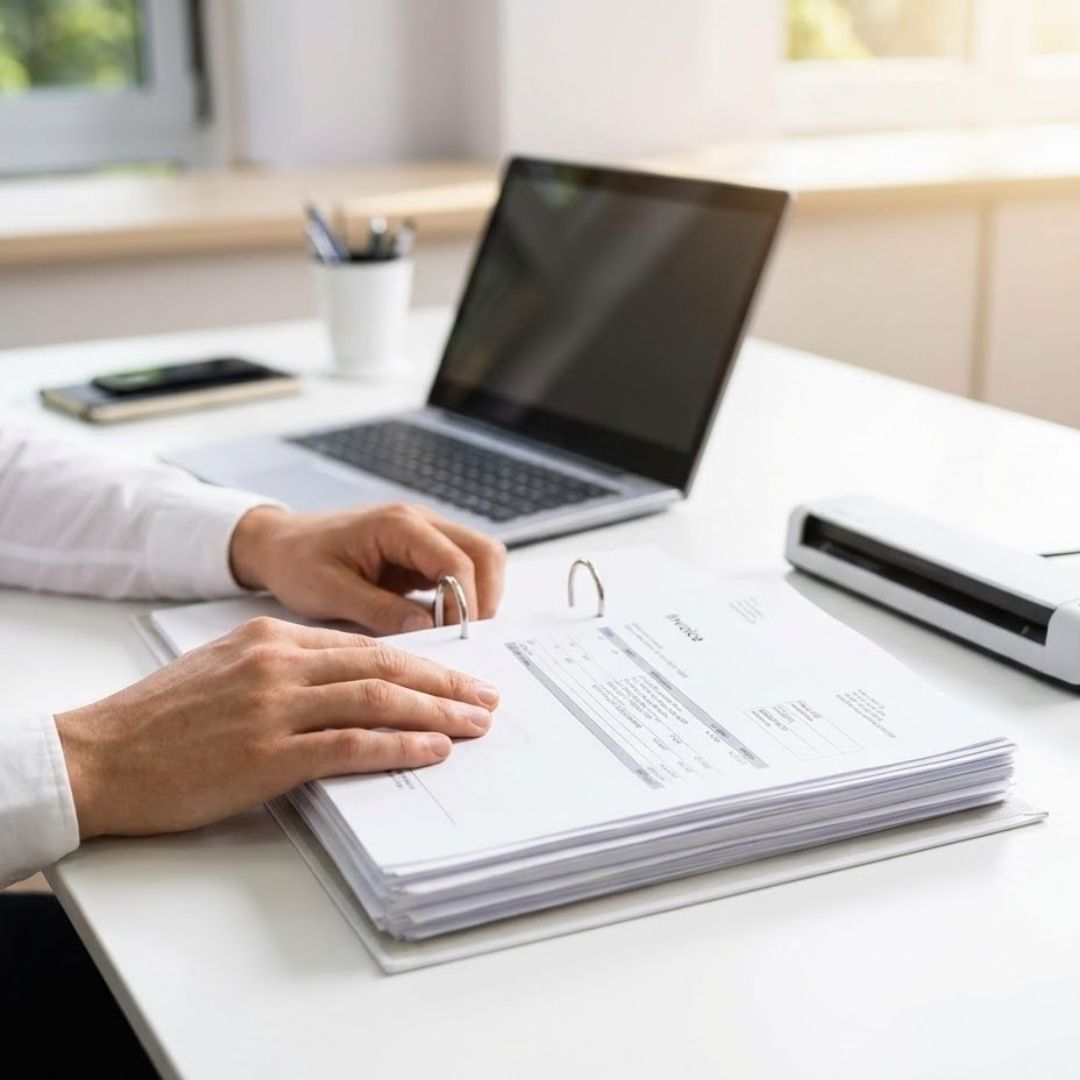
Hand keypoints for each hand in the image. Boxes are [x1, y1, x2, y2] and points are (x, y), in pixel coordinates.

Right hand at [54, 617, 498, 839]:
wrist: (98, 754)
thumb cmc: (160, 719)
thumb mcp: (225, 669)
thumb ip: (284, 668)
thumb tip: (344, 687)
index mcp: (272, 638)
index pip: (365, 646)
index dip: (419, 662)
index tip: (454, 675)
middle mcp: (279, 662)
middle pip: (383, 666)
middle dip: (443, 682)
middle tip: (484, 696)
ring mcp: (274, 707)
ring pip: (375, 699)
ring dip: (435, 712)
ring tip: (474, 723)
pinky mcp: (265, 753)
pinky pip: (348, 744)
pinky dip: (396, 746)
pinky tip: (430, 749)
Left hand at [229, 503, 506, 634]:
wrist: (278, 544)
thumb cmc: (297, 561)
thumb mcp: (331, 592)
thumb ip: (381, 611)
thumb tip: (429, 629)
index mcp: (398, 525)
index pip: (460, 561)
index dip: (466, 603)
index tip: (455, 638)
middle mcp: (421, 522)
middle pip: (486, 553)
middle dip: (485, 597)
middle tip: (464, 636)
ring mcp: (425, 535)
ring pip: (481, 560)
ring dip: (478, 596)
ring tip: (453, 631)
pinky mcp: (422, 553)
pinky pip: (461, 570)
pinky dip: (462, 596)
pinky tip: (440, 623)